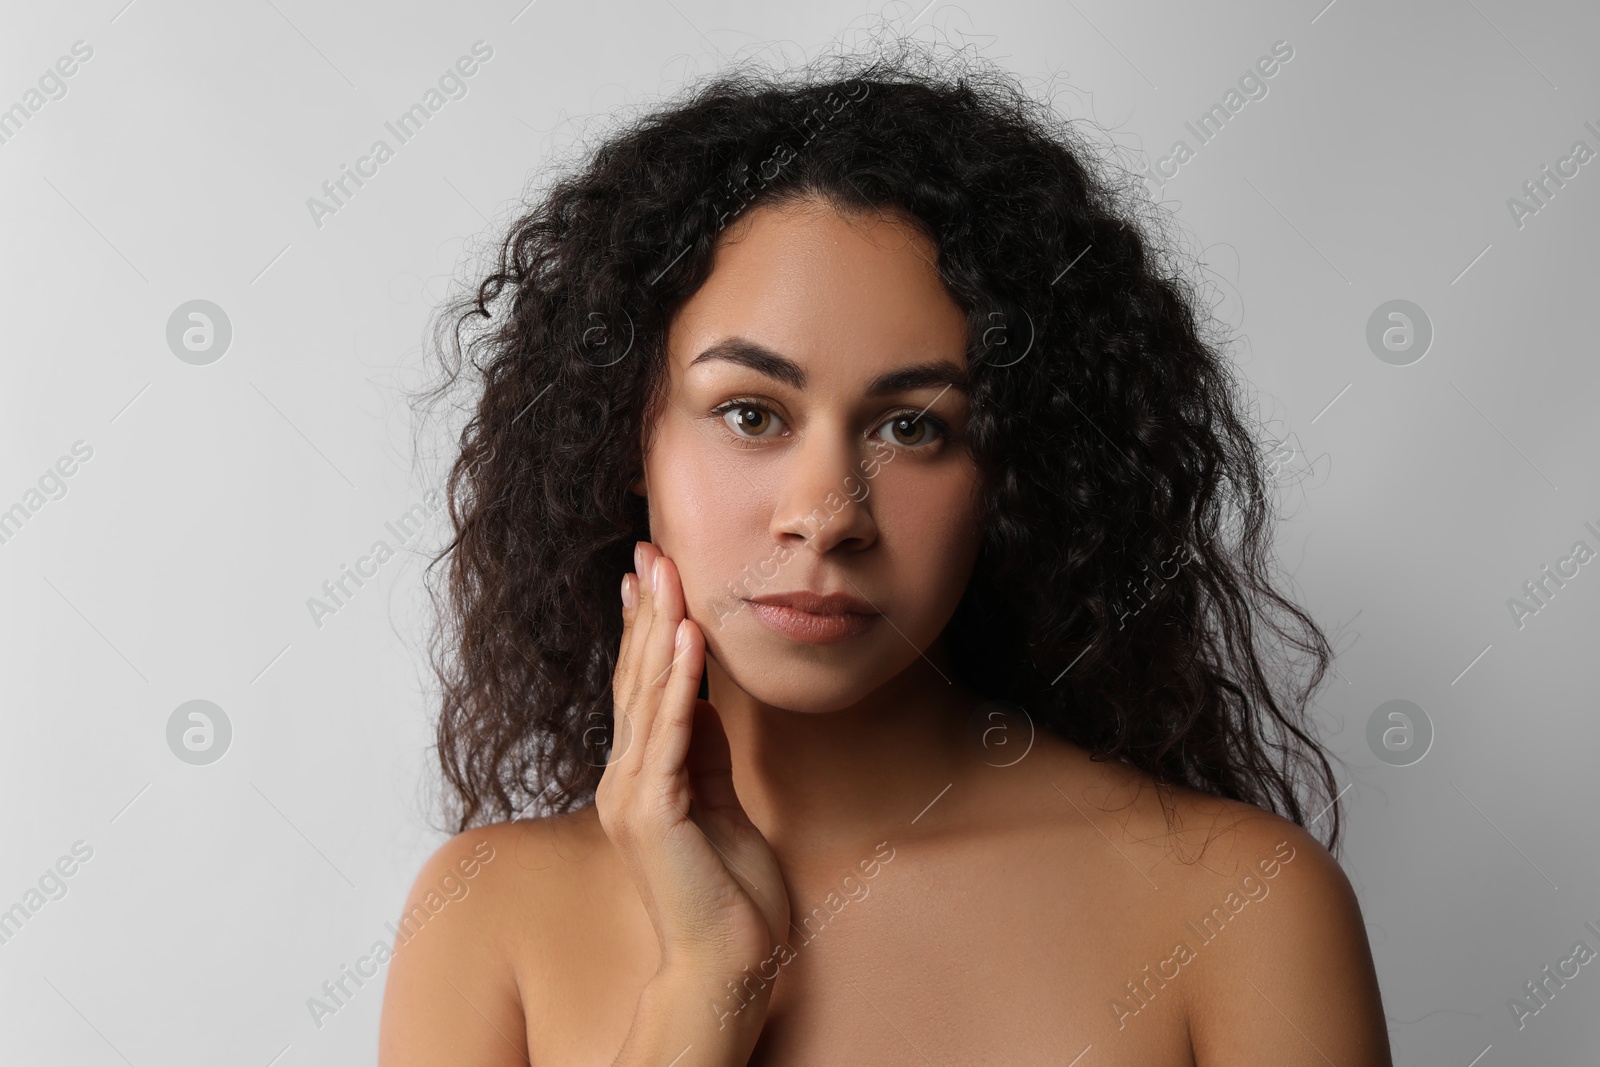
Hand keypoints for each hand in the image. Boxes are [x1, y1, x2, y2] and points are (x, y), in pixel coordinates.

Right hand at [597, 541, 791, 984]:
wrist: (728, 961)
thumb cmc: (729, 890)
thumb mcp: (720, 800)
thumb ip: (705, 750)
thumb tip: (702, 696)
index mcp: (640, 777)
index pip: (639, 687)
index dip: (643, 628)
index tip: (648, 572)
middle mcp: (625, 780)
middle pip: (635, 680)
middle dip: (646, 611)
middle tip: (650, 550)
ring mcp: (634, 796)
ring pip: (647, 698)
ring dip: (659, 631)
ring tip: (667, 575)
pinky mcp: (655, 814)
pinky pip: (669, 735)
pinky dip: (678, 683)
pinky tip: (687, 638)